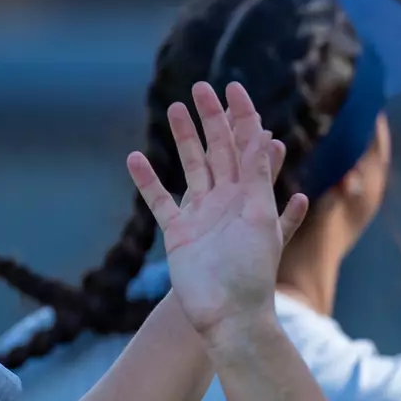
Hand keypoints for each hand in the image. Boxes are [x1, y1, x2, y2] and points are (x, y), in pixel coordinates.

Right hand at [126, 81, 308, 340]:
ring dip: (184, 138)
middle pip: (220, 150)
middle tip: (201, 87)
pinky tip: (134, 157)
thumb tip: (265, 137)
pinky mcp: (179, 233)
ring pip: (192, 167)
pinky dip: (148, 180)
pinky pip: (160, 201)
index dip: (243, 116)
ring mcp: (203, 214)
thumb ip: (260, 179)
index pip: (250, 146)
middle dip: (213, 119)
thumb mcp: (260, 219)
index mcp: (254, 194)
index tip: (233, 88)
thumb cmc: (253, 271)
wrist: (229, 314)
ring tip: (174, 108)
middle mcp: (229, 200)